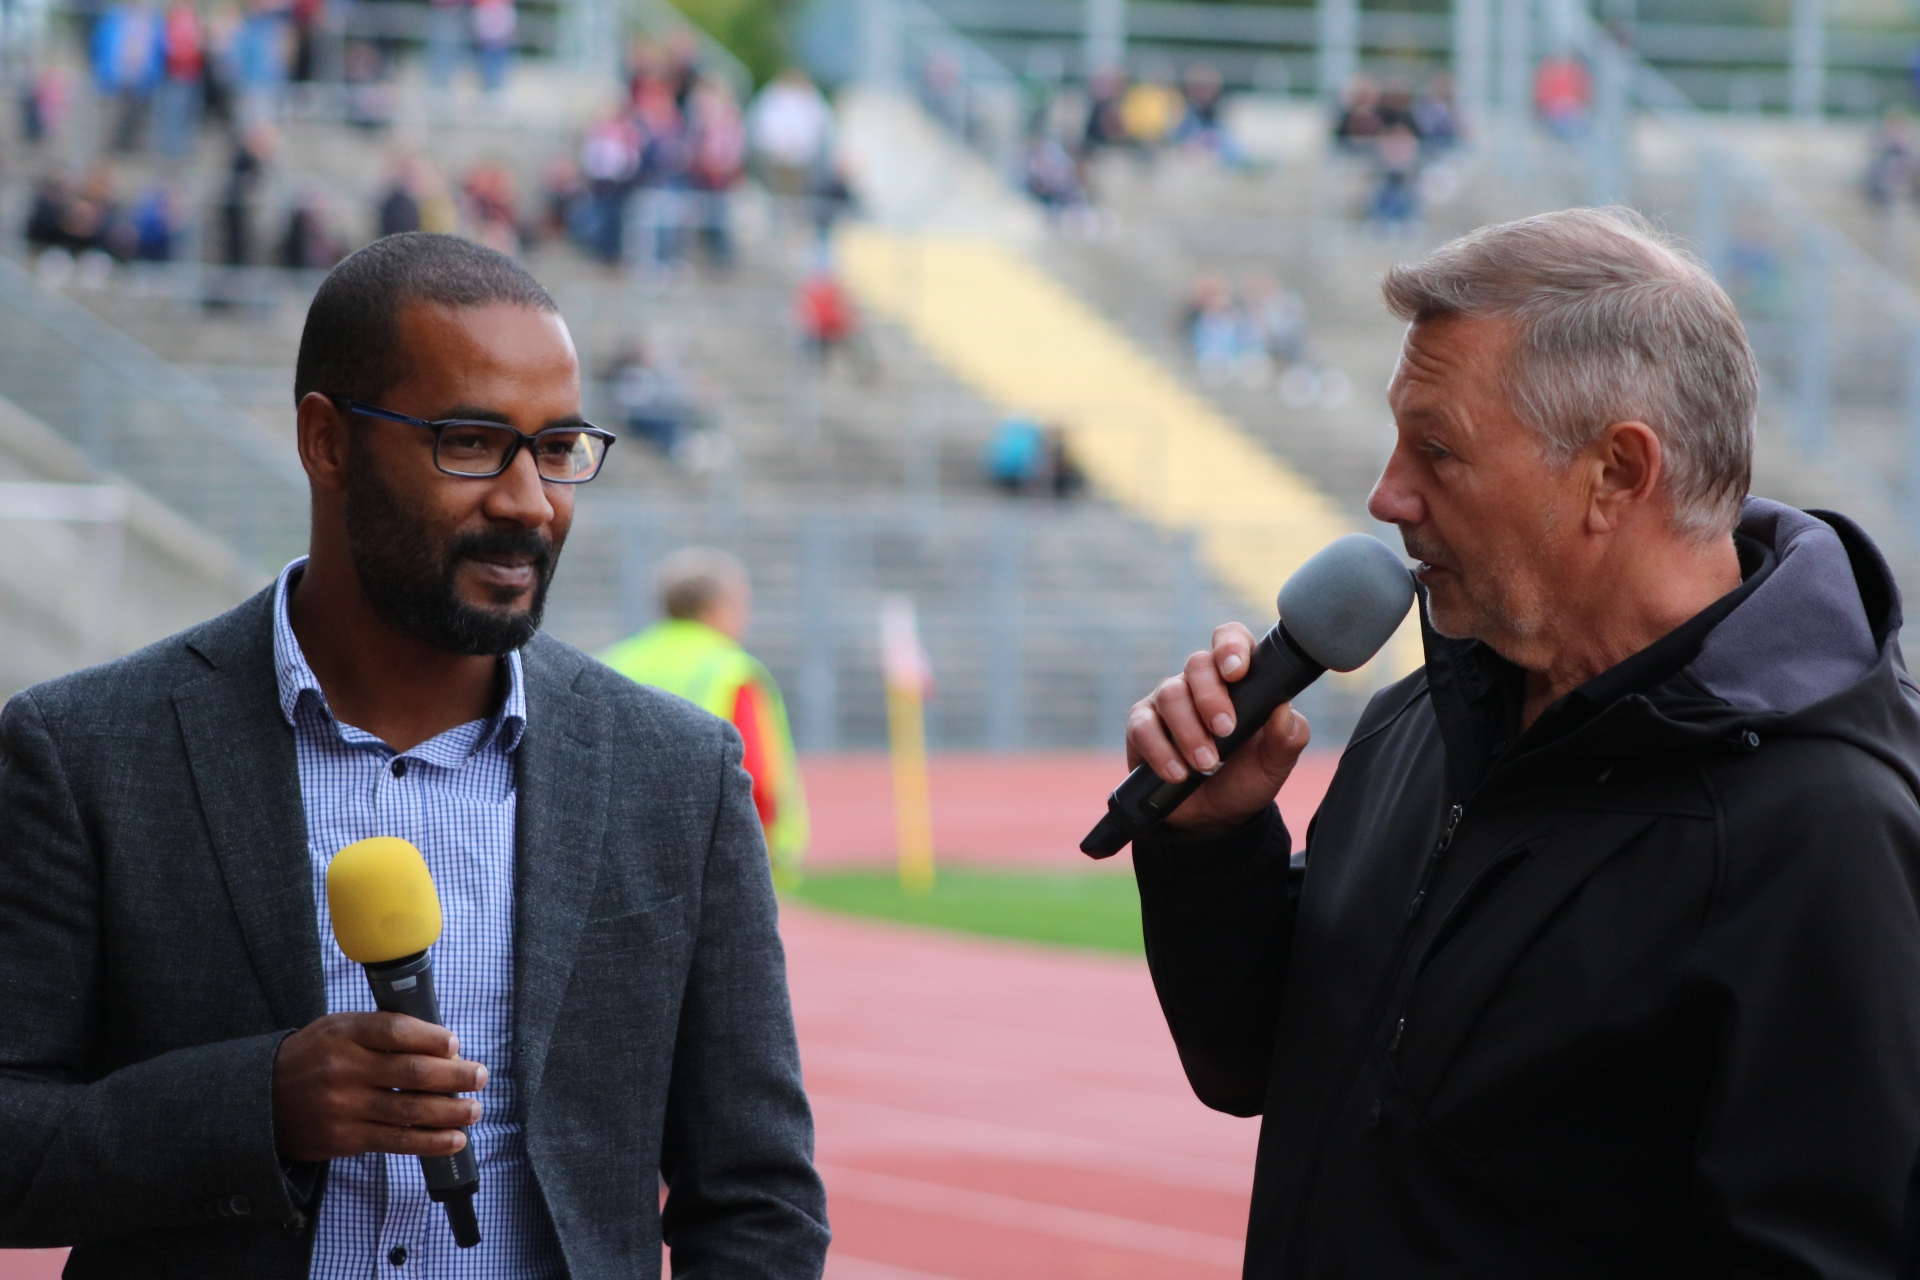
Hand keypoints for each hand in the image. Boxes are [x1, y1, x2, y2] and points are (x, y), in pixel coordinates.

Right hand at [272, 1012, 485, 1162]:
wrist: (261, 1101)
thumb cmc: (313, 1058)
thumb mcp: (338, 1028)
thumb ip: (382, 1031)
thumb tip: (442, 1045)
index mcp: (344, 1033)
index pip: (396, 1031)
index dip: (431, 1038)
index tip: (456, 1044)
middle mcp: (345, 1069)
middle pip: (411, 1072)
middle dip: (455, 1075)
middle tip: (480, 1076)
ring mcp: (345, 1106)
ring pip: (410, 1110)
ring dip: (451, 1111)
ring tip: (474, 1109)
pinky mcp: (346, 1138)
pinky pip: (397, 1141)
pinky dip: (431, 1141)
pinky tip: (455, 1139)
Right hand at [1125, 621, 1311, 836]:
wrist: (1213, 818)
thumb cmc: (1246, 779)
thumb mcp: (1274, 763)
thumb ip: (1288, 738)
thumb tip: (1284, 711)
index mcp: (1237, 680)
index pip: (1230, 640)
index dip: (1231, 647)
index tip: (1237, 672)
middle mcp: (1199, 683)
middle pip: (1197, 664)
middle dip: (1212, 698)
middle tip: (1226, 732)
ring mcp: (1167, 702)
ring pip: (1170, 694)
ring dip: (1190, 731)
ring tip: (1206, 764)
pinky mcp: (1142, 727)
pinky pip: (1143, 726)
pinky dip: (1162, 751)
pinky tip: (1178, 773)